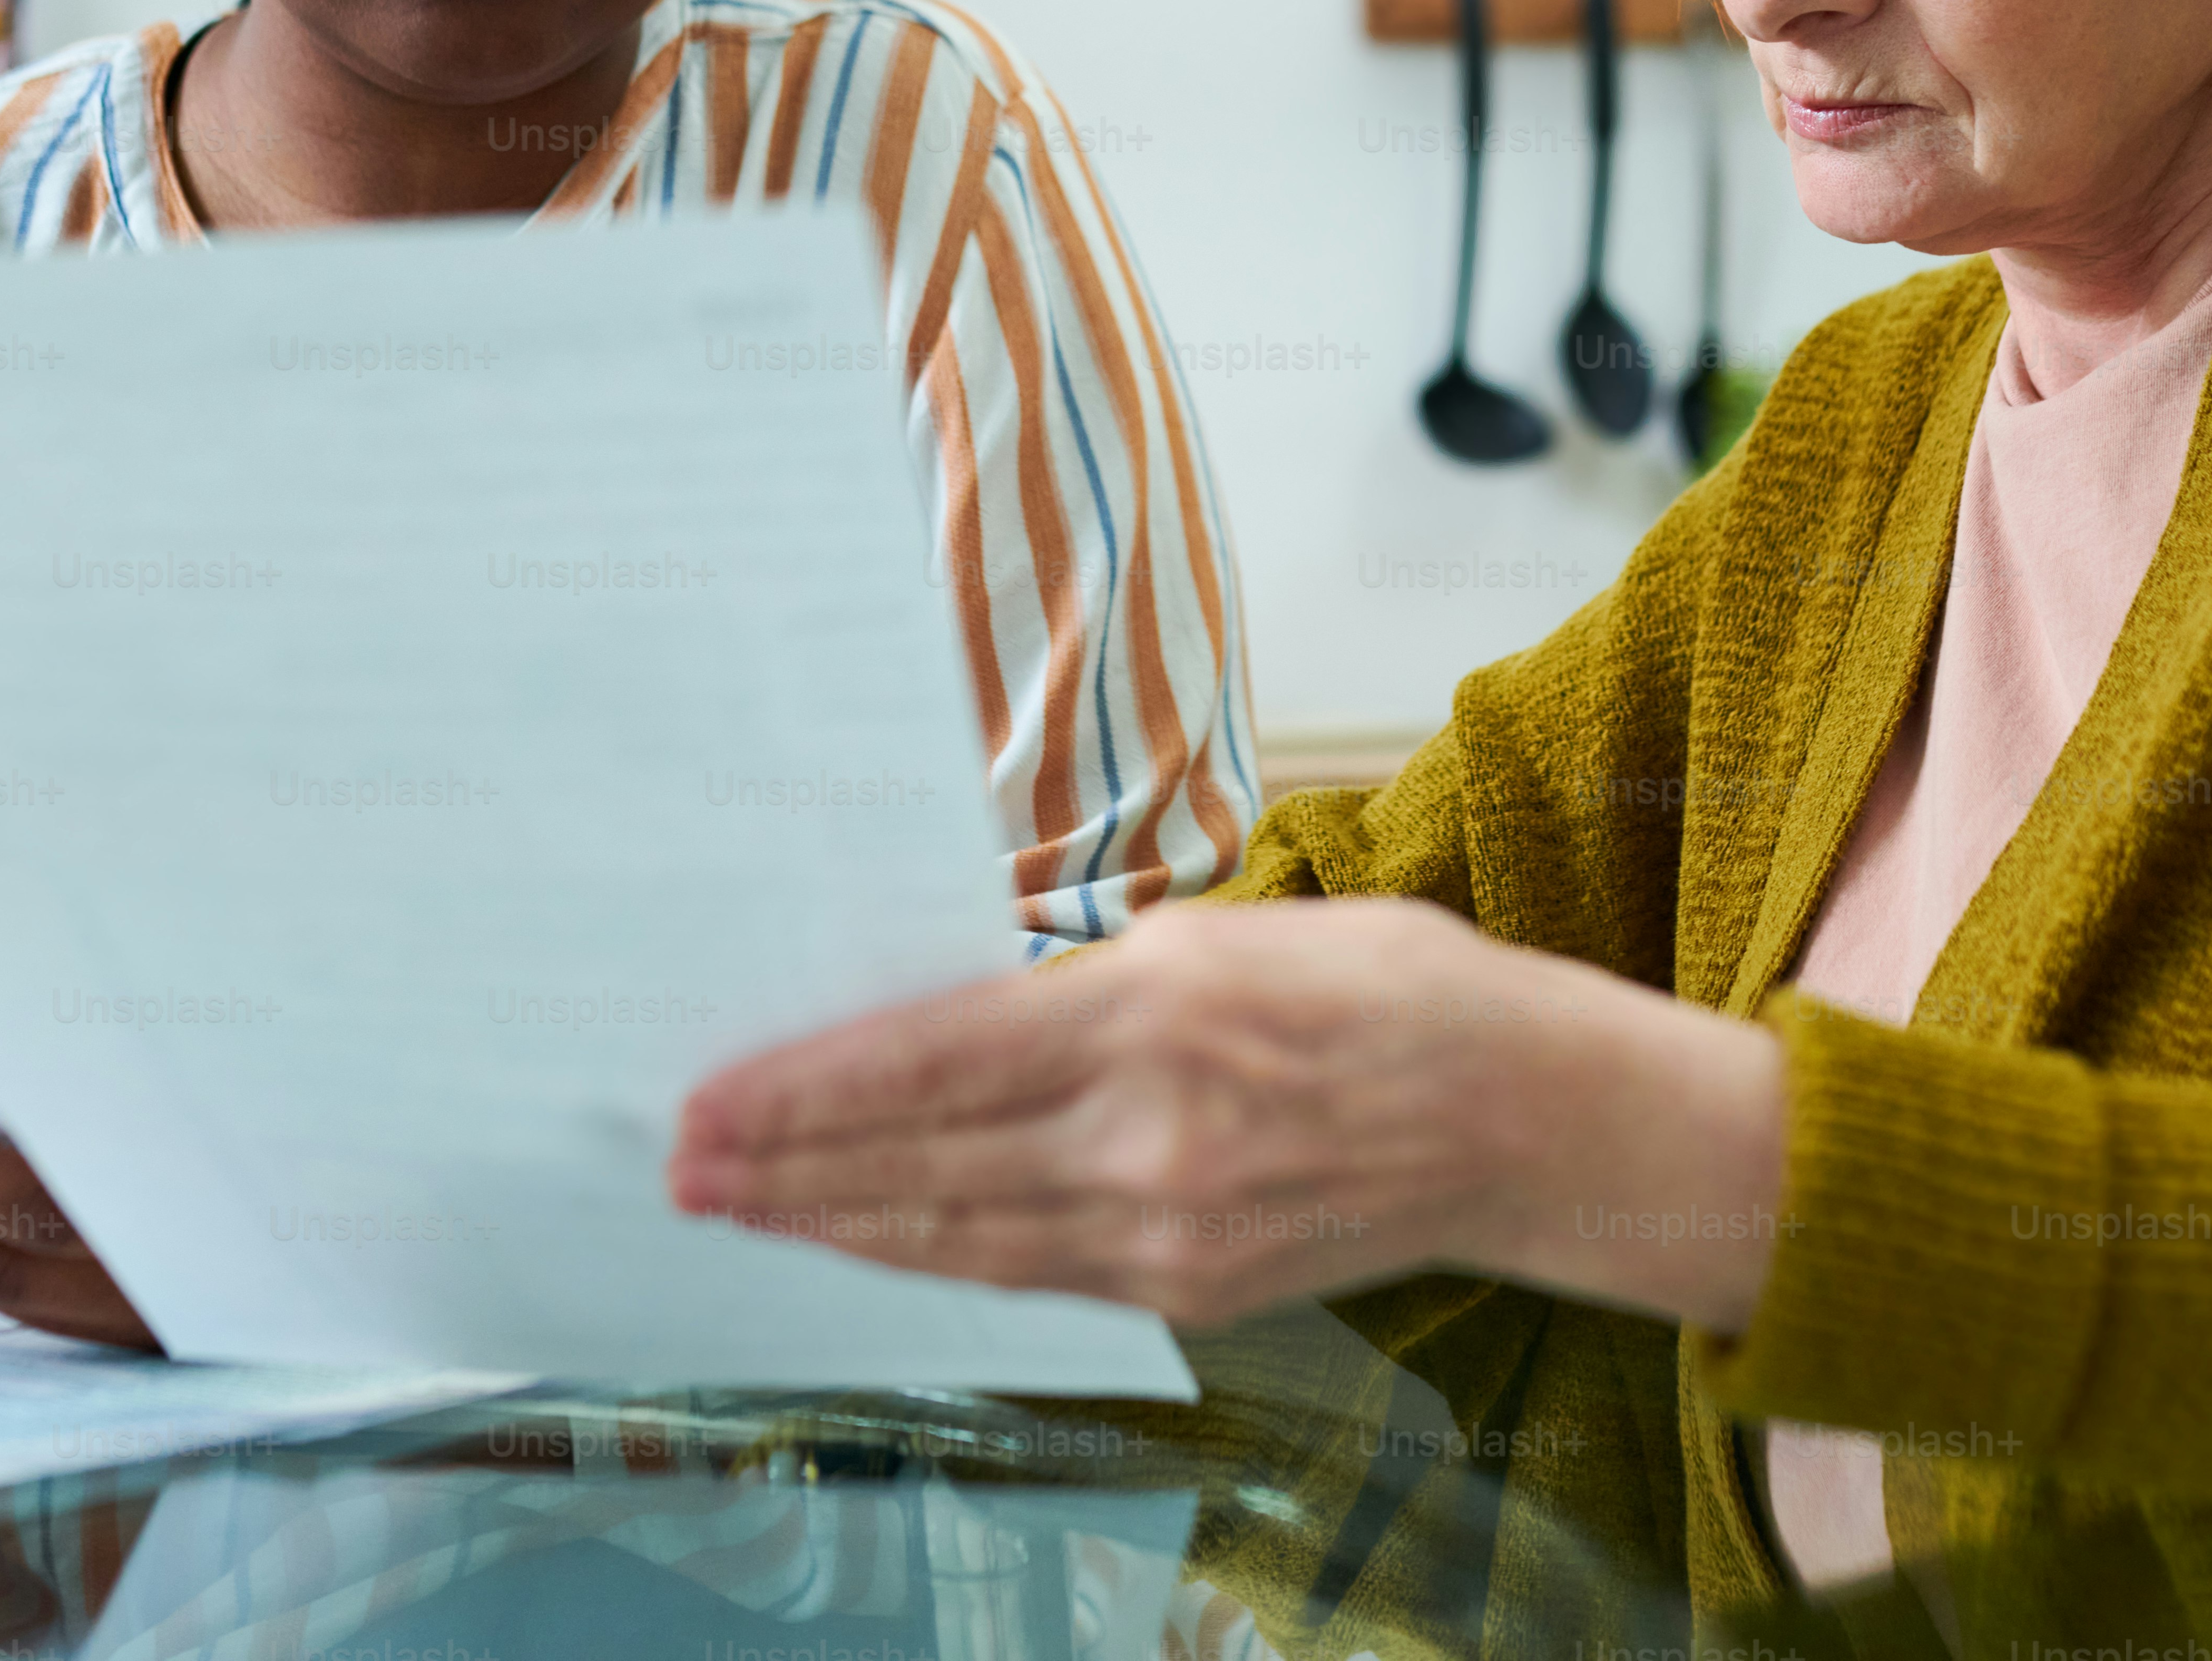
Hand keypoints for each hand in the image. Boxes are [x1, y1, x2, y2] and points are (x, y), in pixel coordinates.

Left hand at [667, 896, 1792, 1330]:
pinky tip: (871, 1241)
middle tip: (681, 1166)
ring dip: (837, 1222)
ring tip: (741, 1209)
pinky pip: (1027, 1271)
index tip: (714, 1098)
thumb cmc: (1395, 990)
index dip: (809, 1090)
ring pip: (957, 1233)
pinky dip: (933, 1257)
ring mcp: (1167, 1223)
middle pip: (922, 1161)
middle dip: (787, 1167)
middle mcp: (1146, 1131)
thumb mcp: (1234, 929)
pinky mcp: (1192, 1282)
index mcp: (1153, 1012)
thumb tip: (966, 1002)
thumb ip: (1096, 977)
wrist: (1530, 1116)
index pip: (931, 1059)